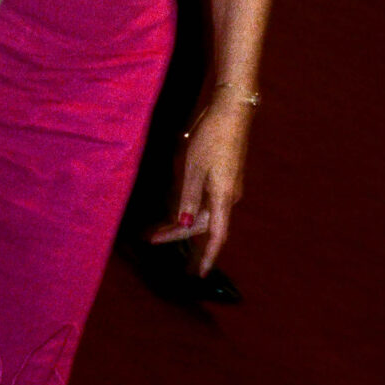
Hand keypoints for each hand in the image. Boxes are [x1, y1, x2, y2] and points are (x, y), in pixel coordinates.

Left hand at [149, 96, 248, 274]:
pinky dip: (190, 208)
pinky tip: (177, 207)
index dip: (208, 257)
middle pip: (204, 226)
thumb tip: (185, 224)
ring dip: (182, 222)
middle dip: (179, 235)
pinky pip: (207, 201)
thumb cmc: (212, 137)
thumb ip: (188, 197)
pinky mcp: (225, 176)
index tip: (198, 274)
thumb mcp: (193, 167)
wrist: (232, 110)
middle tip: (152, 238)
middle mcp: (228, 196)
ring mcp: (228, 186)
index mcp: (223, 198)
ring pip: (204, 213)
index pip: (216, 237)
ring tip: (158, 226)